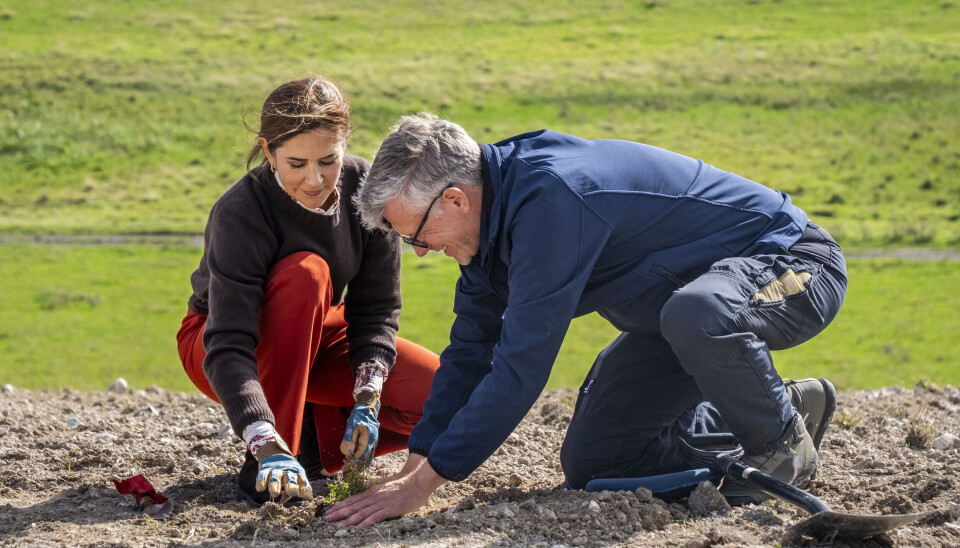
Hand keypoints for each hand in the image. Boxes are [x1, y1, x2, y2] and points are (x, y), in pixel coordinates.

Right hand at [256, 453, 313, 503]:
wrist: (276, 453)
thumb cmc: (287, 472)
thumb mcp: (292, 479)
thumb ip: (289, 492)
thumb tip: (282, 502)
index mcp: (297, 473)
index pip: (303, 481)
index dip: (305, 490)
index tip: (308, 498)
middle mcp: (288, 471)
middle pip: (290, 478)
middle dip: (292, 485)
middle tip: (292, 492)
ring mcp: (276, 469)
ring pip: (276, 477)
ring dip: (275, 485)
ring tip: (275, 494)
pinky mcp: (265, 468)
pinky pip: (263, 475)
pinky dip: (261, 481)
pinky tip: (261, 489)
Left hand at [323, 455, 444, 527]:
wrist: (418, 482)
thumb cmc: (403, 483)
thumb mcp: (385, 481)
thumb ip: (374, 484)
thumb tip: (365, 484)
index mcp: (372, 490)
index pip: (353, 499)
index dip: (340, 505)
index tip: (330, 511)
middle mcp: (374, 496)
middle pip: (353, 506)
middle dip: (339, 513)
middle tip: (326, 519)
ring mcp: (382, 502)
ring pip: (362, 512)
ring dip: (348, 519)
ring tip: (337, 525)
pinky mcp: (390, 509)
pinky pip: (376, 517)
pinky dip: (366, 522)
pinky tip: (358, 527)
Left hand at [341, 398, 380, 469]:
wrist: (368, 410)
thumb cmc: (358, 417)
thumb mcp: (351, 427)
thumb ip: (349, 439)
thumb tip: (347, 452)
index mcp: (367, 439)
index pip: (361, 455)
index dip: (354, 463)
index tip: (347, 469)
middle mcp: (372, 442)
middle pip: (366, 458)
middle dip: (358, 466)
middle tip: (351, 473)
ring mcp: (374, 441)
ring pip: (370, 456)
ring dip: (363, 464)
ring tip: (357, 471)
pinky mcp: (374, 440)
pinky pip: (371, 452)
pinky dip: (367, 458)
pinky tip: (363, 463)